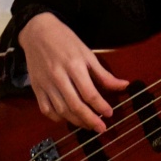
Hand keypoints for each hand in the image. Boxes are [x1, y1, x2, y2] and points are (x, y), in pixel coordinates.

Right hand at [17, 12, 127, 132]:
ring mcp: (46, 84)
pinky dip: (58, 118)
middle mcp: (59, 77)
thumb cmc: (65, 41)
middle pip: (75, 105)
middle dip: (90, 120)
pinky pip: (47, 110)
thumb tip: (123, 86)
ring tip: (88, 125)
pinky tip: (68, 118)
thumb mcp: (87, 53)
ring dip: (77, 121)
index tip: (110, 113)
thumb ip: (103, 74)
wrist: (37, 32)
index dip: (101, 106)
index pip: (89, 93)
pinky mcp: (36, 88)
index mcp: (74, 66)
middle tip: (102, 128)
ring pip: (62, 110)